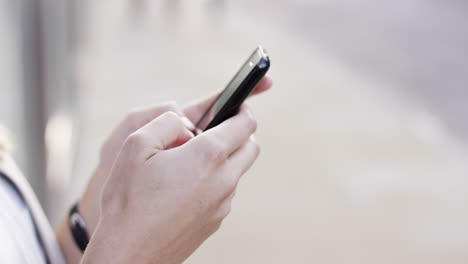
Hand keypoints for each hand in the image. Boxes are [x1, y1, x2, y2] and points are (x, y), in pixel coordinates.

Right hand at [82, 105, 259, 262]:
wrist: (128, 254)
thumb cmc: (128, 200)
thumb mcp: (136, 144)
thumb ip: (167, 122)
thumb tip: (186, 124)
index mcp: (208, 155)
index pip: (245, 124)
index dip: (241, 110)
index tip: (235, 107)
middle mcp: (223, 180)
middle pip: (251, 148)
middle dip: (240, 135)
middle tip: (215, 132)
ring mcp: (222, 204)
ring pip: (237, 172)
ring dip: (225, 160)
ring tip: (190, 162)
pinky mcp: (216, 221)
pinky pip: (224, 193)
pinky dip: (215, 182)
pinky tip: (185, 187)